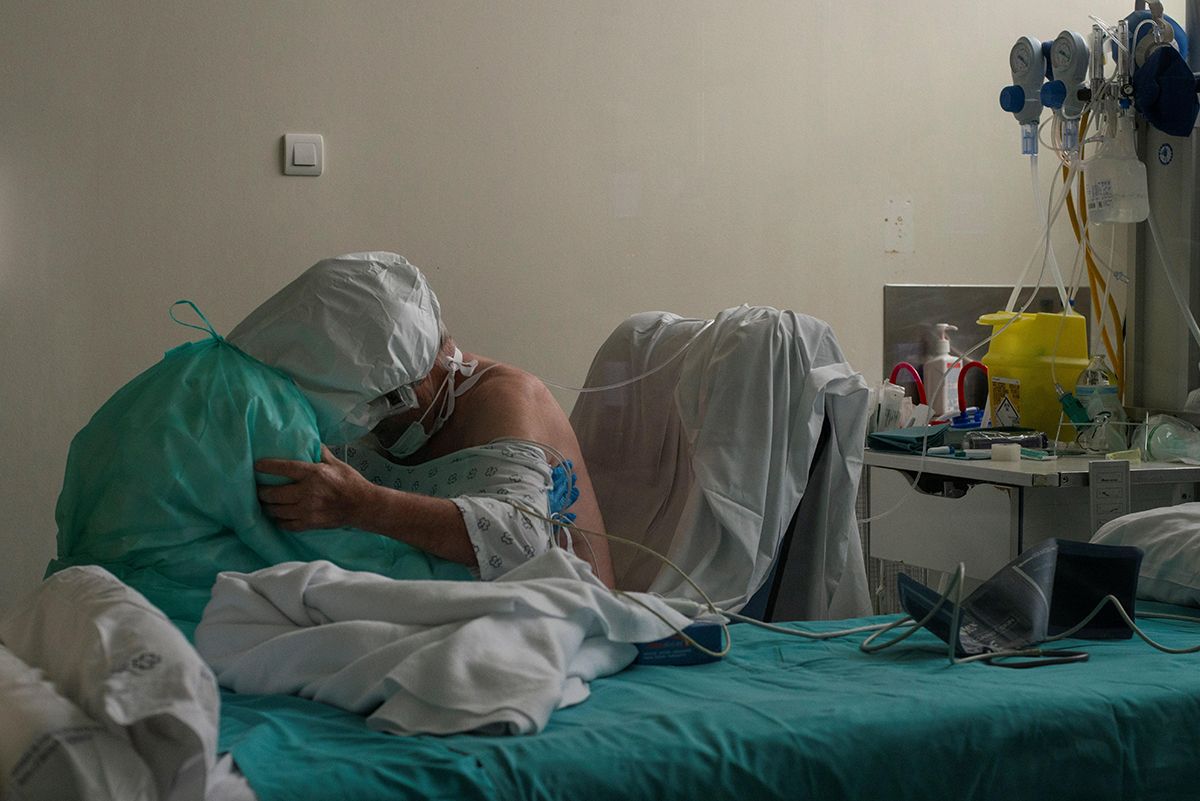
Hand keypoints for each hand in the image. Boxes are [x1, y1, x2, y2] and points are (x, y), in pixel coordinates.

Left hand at [255, 445, 374, 531]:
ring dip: (268, 506)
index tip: (256, 466)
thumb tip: (311, 441)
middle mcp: (307, 492)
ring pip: (276, 510)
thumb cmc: (350, 482)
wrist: (362, 505)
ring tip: (265, 503)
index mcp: (313, 474)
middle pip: (273, 493)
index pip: (284, 468)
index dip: (267, 467)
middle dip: (262, 491)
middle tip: (259, 489)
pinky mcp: (309, 523)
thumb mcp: (337, 463)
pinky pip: (285, 524)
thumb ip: (321, 453)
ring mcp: (307, 510)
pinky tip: (278, 515)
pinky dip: (279, 520)